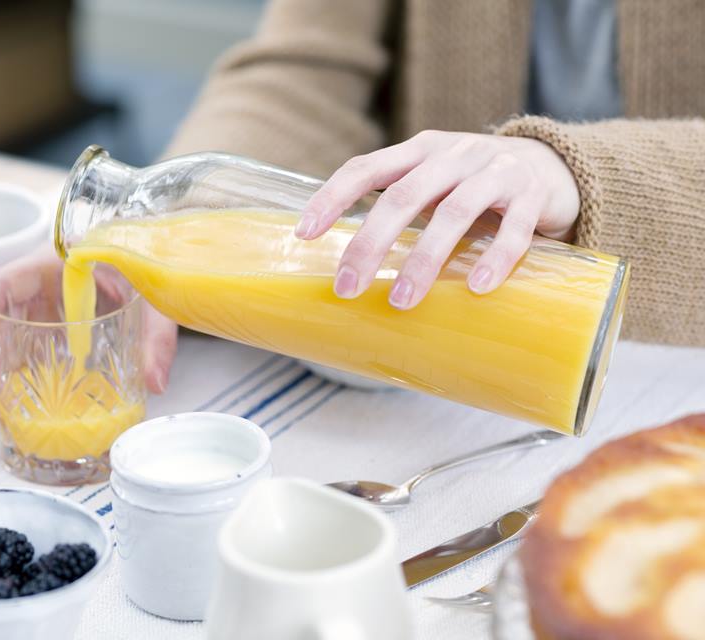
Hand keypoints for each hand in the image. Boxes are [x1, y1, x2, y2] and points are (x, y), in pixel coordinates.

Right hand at [0, 246, 176, 434]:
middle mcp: (37, 285)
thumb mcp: (153, 293)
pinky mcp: (52, 328)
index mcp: (52, 263)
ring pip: (2, 342)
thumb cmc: (144, 261)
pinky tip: (18, 412)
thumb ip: (157, 333)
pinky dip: (19, 382)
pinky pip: (25, 353)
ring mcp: (42, 308)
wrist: (150, 258)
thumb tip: (154, 382)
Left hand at [296, 131, 579, 307]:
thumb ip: (397, 204)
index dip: (331, 197)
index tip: (303, 234)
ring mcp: (496, 172)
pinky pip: (513, 229)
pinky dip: (495, 259)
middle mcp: (454, 154)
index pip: (365, 168)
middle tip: (347, 288)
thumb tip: (347, 260)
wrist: (554, 164)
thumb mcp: (432, 181)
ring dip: (423, 260)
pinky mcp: (534, 195)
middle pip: (404, 197)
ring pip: (454, 213)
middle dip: (370, 245)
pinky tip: (477, 288)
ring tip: (402, 302)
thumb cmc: (473, 184)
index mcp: (419, 151)